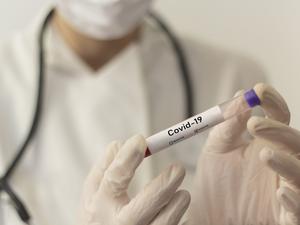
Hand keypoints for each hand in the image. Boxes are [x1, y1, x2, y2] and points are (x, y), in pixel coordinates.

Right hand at [80, 135, 190, 224]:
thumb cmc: (98, 215)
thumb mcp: (93, 193)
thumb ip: (105, 167)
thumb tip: (121, 143)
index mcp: (101, 204)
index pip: (115, 178)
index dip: (128, 157)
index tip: (141, 140)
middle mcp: (119, 223)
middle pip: (145, 203)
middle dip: (164, 185)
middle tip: (179, 168)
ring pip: (164, 221)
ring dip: (177, 204)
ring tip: (183, 195)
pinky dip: (180, 220)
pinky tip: (180, 213)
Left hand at [188, 83, 299, 224]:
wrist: (209, 214)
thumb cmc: (215, 181)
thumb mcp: (217, 149)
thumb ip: (228, 125)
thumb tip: (239, 96)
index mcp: (265, 144)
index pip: (279, 118)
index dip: (273, 102)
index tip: (259, 90)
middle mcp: (279, 163)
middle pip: (295, 142)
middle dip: (279, 130)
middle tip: (255, 124)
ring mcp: (285, 189)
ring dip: (287, 162)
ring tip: (263, 154)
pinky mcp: (286, 217)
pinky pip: (299, 210)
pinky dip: (294, 200)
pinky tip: (280, 193)